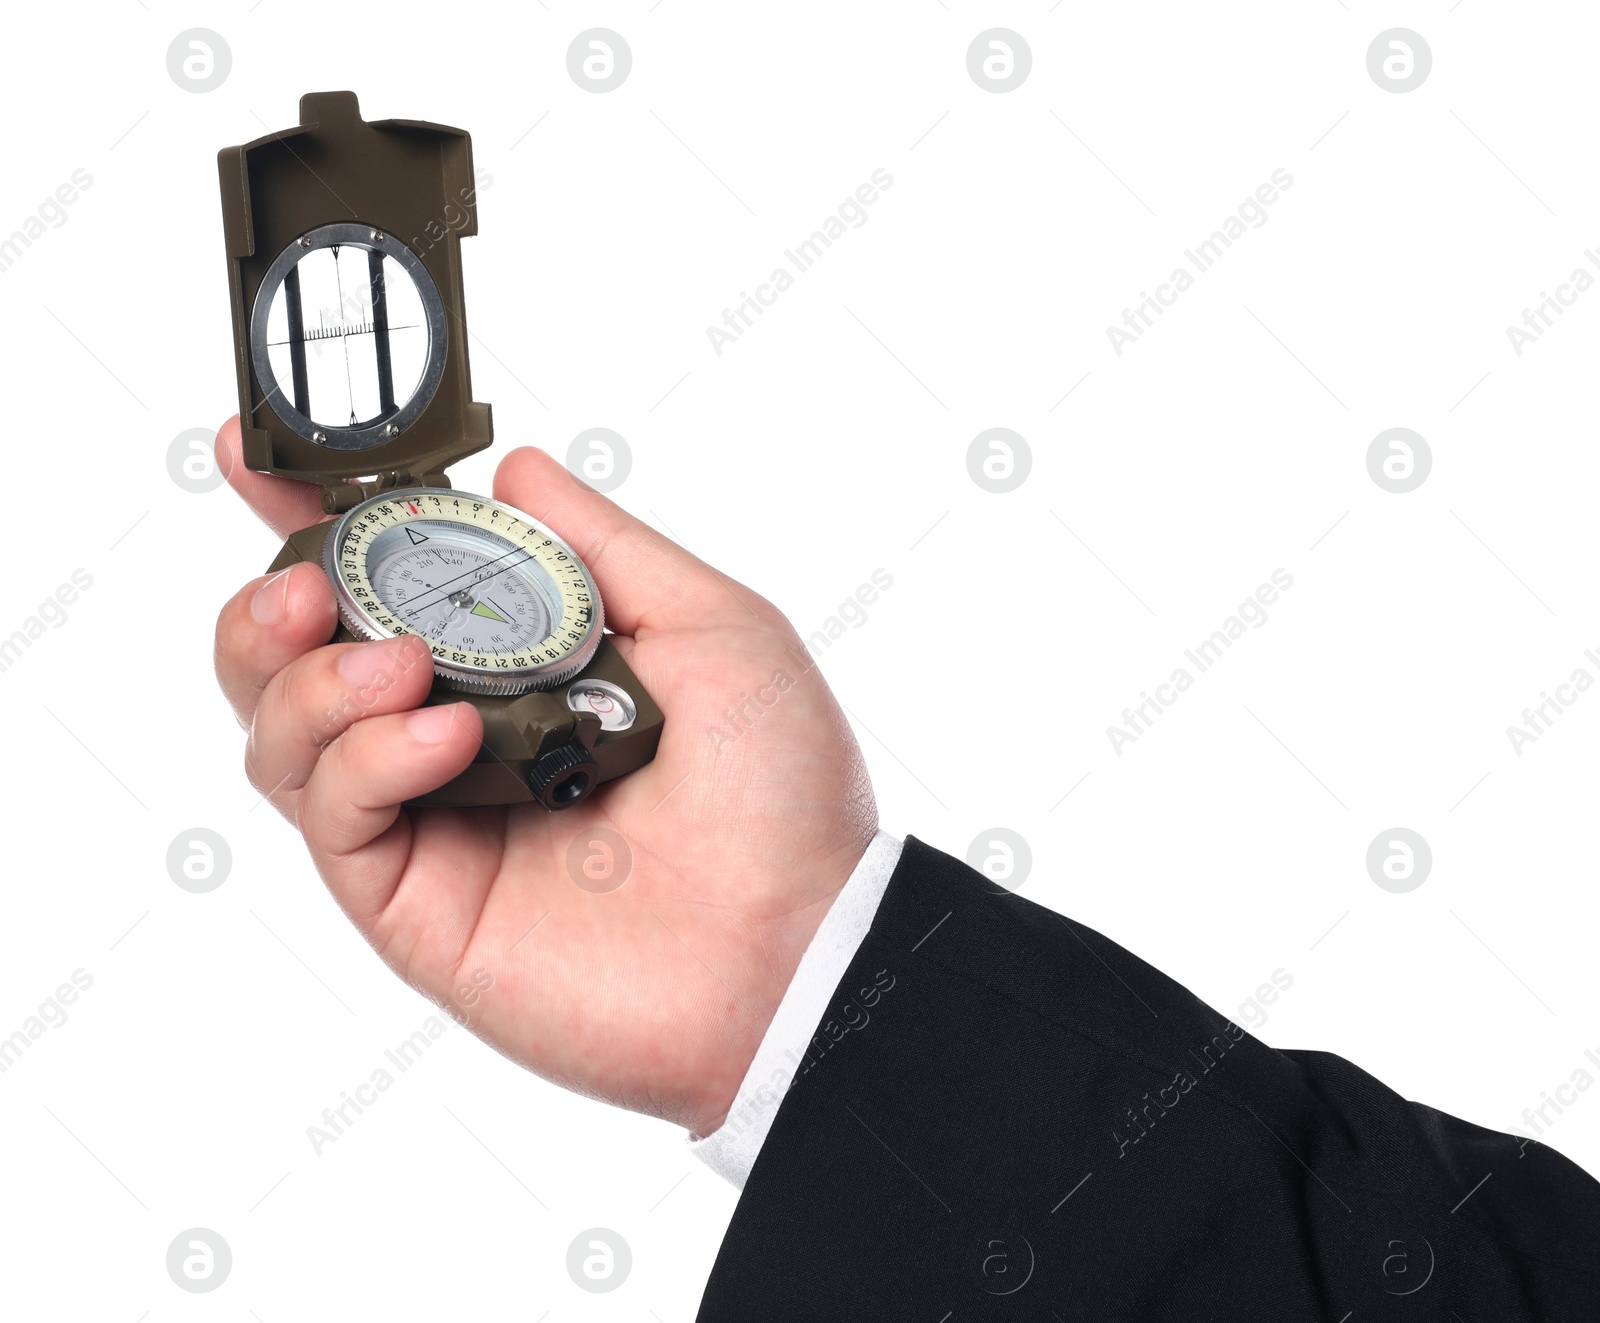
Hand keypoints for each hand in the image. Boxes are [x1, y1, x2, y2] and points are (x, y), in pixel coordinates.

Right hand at [211, 416, 877, 1135]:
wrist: (800, 948)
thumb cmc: (781, 792)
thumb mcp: (712, 630)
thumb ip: (603, 548)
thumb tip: (514, 469)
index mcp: (523, 673)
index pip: (389, 588)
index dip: (312, 522)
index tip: (258, 456)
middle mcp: (461, 744)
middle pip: (298, 664)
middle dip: (273, 604)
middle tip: (306, 582)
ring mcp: (435, 826)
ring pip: (285, 739)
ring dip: (310, 679)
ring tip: (399, 664)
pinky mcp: (418, 906)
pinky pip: (336, 817)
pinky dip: (366, 759)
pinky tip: (447, 738)